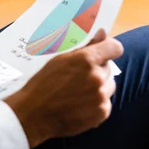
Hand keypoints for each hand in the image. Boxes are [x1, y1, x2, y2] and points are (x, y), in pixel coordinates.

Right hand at [4, 30, 123, 147]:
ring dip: (99, 87)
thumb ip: (85, 47)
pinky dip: (96, 104)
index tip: (103, 53)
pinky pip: (106, 103)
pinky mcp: (102, 113)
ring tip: (78, 92)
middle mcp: (96, 77)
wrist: (34, 115)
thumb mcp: (59, 60)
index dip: (109, 49)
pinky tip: (80, 104)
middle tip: (78, 78)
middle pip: (109, 68)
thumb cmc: (43, 85)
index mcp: (86, 59)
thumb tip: (102, 33)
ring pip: (109, 86)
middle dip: (97, 70)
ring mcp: (100, 96)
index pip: (114, 48)